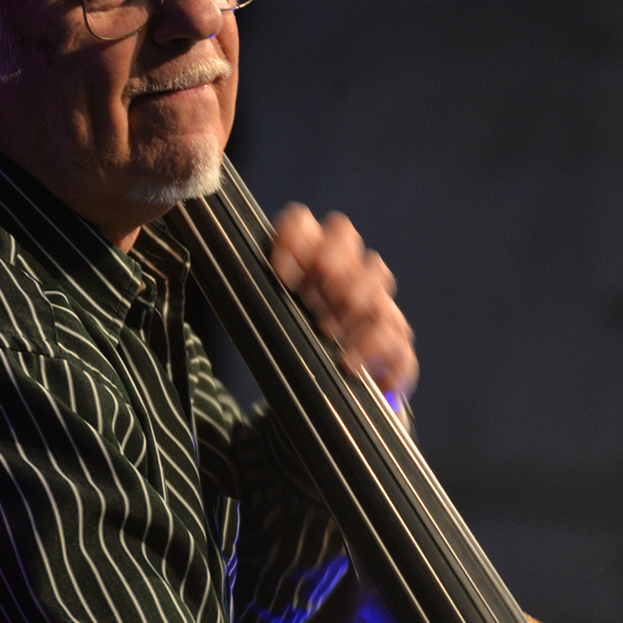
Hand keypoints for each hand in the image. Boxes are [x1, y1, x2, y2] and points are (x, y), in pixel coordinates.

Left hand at [271, 203, 417, 400]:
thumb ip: (257, 298)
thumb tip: (227, 280)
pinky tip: (347, 362)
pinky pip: (392, 323)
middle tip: (310, 299)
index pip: (300, 221)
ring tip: (326, 331)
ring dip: (350, 297)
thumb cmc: (300, 350)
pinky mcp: (395, 333)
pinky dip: (368, 344)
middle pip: (342, 231)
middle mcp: (343, 267)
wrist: (337, 401)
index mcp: (306, 259)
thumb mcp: (274, 324)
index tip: (280, 274)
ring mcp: (374, 295)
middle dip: (326, 262)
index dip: (291, 237)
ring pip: (375, 268)